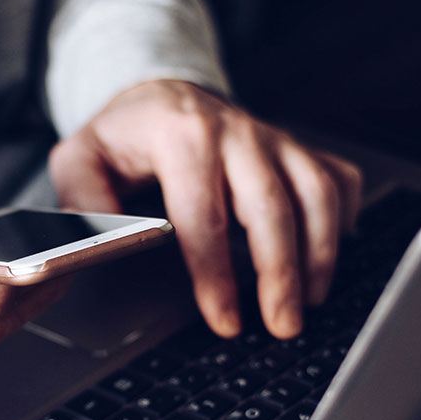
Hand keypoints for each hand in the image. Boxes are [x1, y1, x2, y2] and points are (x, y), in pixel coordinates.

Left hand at [49, 80, 361, 338]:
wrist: (160, 94)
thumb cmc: (121, 135)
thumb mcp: (79, 159)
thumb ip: (83, 201)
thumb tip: (106, 243)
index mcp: (180, 136)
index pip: (203, 214)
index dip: (216, 274)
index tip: (225, 319)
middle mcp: (234, 132)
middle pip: (270, 207)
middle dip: (281, 273)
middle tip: (281, 324)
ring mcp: (270, 137)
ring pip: (314, 192)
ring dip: (319, 252)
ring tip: (309, 300)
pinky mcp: (293, 146)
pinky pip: (335, 176)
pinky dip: (341, 215)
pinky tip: (330, 250)